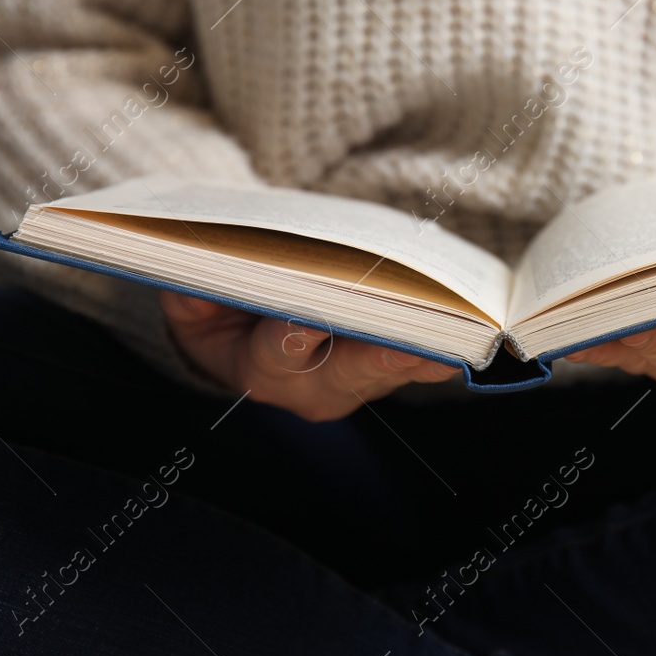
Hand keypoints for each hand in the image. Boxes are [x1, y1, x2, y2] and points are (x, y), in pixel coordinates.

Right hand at [159, 291, 459, 420]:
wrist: (241, 336)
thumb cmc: (217, 307)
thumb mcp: (190, 298)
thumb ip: (195, 289)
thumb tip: (206, 267)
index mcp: (261, 370)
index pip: (278, 351)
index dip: (294, 336)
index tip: (310, 322)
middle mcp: (315, 388)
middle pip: (352, 370)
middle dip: (383, 353)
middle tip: (413, 342)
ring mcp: (358, 382)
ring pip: (394, 366)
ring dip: (425, 345)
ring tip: (453, 325)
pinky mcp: (389, 368)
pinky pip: (418, 355)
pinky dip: (440, 335)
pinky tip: (465, 316)